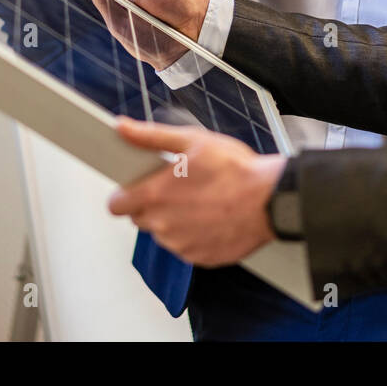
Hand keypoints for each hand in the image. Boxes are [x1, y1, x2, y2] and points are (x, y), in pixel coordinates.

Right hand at [77, 0, 209, 69]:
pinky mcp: (132, 43)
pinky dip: (118, 25)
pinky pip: (119, 33)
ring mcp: (128, 28)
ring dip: (108, 9)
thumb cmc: (177, 1)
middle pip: (102, 5)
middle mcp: (125, 11)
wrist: (196, 24)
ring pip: (109, 19)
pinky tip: (119, 17)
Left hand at [108, 118, 284, 266]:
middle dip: (153, 204)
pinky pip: (186, 246)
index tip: (137, 188)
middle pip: (140, 218)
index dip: (124, 194)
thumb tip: (123, 127)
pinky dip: (194, 234)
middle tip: (178, 188)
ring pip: (164, 233)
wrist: (271, 199)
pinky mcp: (199, 258)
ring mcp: (181, 245)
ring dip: (174, 220)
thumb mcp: (192, 140)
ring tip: (201, 200)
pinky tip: (212, 217)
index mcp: (154, 196)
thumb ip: (151, 136)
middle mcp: (162, 225)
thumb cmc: (235, 170)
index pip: (115, 205)